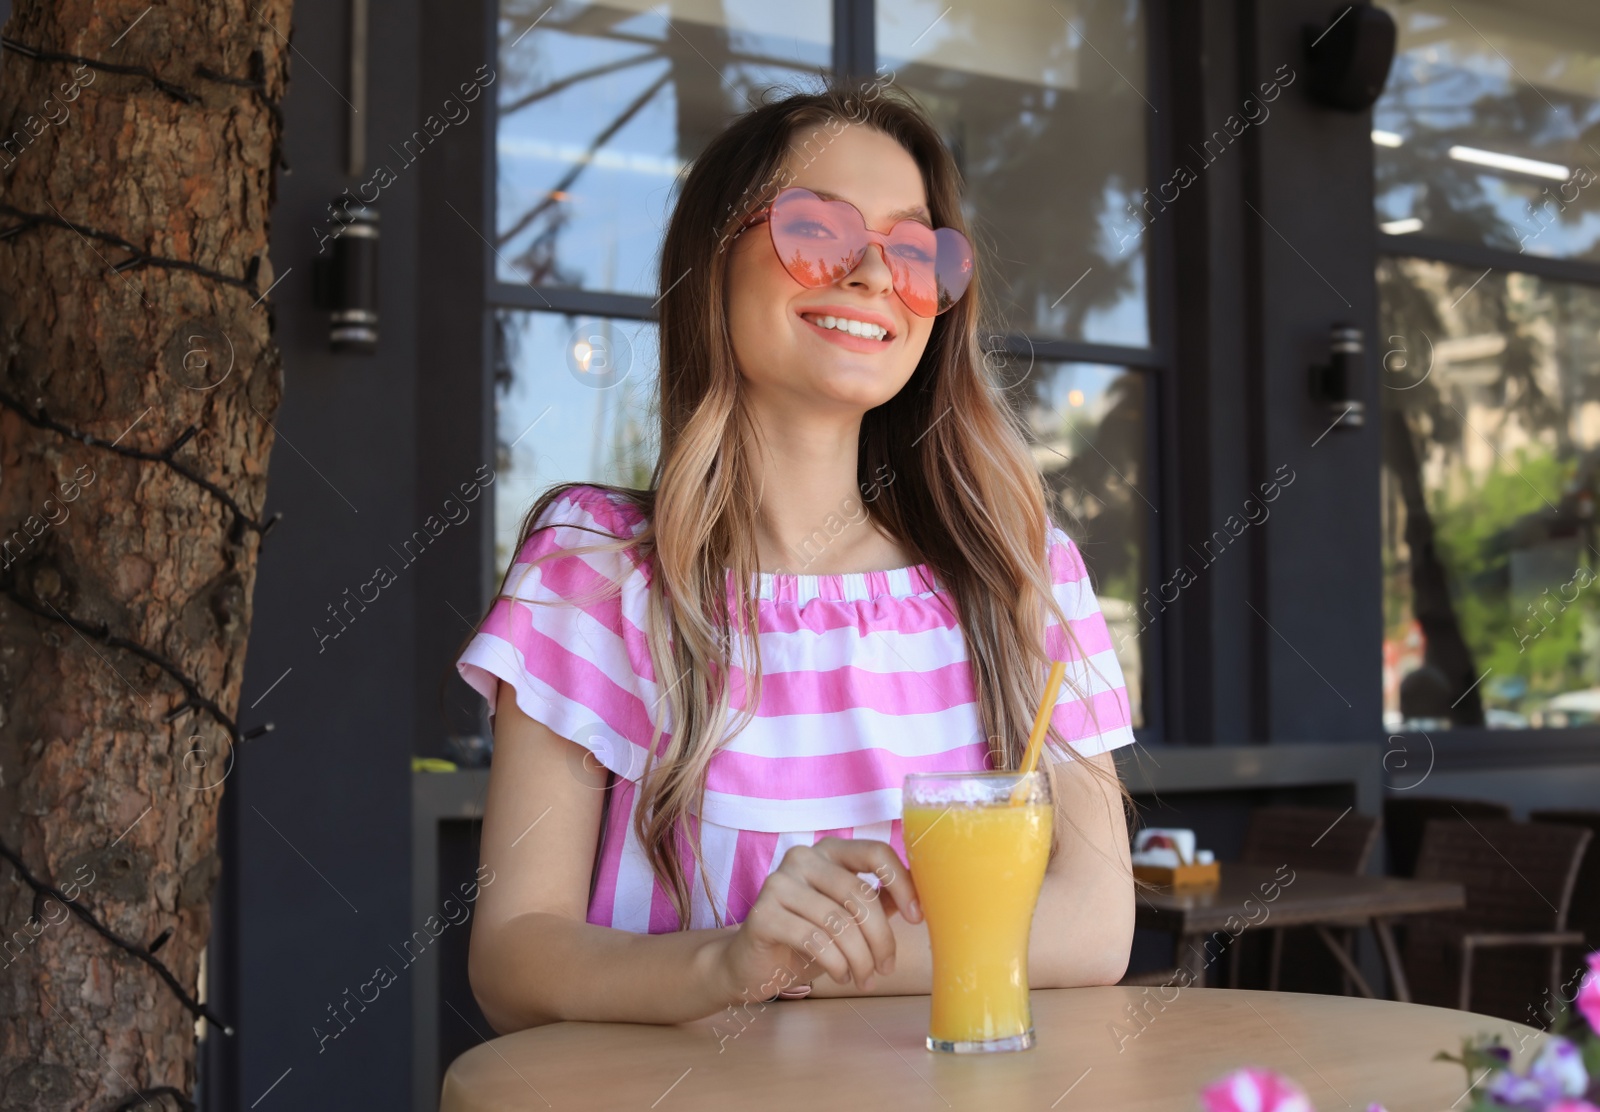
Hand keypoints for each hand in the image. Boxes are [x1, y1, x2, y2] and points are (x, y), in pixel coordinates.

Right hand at [713, 837, 921, 1000]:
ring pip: (838, 921)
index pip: (875, 852)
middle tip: (886, 968)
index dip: (902, 883)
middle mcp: (802, 857)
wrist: (751, 963)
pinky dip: (836, 963)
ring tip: (863, 979)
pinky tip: (840, 975)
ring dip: (860, 958)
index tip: (917, 918)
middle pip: (859, 893)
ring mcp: (778, 883)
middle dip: (881, 938)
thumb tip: (926, 895)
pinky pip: (814, 939)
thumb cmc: (807, 937)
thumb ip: (881, 900)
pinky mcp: (762, 914)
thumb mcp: (850, 917)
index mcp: (829, 851)